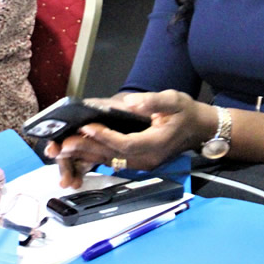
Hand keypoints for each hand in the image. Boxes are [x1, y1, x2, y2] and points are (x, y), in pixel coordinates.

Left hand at [46, 90, 209, 187]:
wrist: (199, 129)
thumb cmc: (185, 112)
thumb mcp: (173, 100)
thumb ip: (152, 101)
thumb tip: (130, 102)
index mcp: (156, 144)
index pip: (126, 144)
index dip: (105, 136)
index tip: (88, 126)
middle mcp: (148, 158)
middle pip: (113, 156)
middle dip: (87, 149)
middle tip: (64, 142)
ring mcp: (142, 163)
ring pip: (110, 161)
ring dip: (87, 155)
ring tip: (64, 149)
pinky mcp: (138, 162)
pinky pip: (113, 161)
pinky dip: (95, 156)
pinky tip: (79, 152)